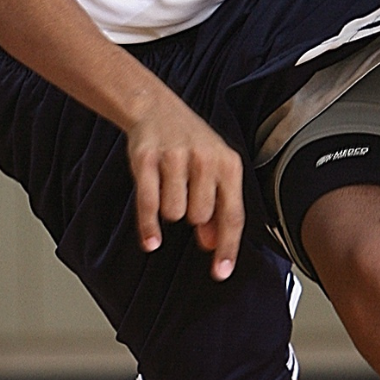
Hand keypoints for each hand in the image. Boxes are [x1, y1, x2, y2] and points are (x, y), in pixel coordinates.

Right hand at [125, 84, 244, 280]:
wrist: (156, 107)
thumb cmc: (190, 143)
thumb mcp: (214, 170)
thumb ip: (219, 206)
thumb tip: (214, 243)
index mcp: (228, 164)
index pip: (233, 215)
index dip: (228, 247)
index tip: (221, 272)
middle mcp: (205, 159)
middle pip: (200, 216)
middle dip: (193, 217)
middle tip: (186, 196)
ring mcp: (175, 158)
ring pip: (175, 213)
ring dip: (170, 211)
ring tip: (169, 188)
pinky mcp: (146, 159)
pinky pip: (149, 204)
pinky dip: (149, 227)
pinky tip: (151, 242)